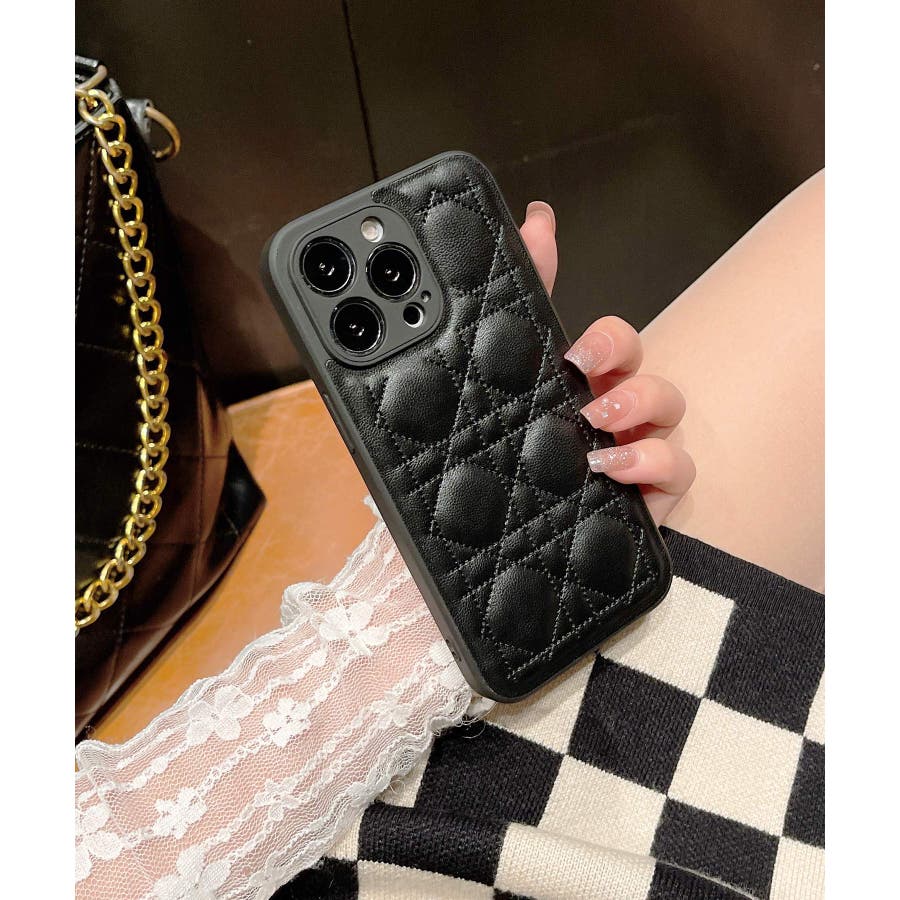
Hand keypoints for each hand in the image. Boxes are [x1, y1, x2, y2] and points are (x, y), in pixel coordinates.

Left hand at [520, 201, 694, 523]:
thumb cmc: (498, 467)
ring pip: (672, 412)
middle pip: (647, 370)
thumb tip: (535, 218)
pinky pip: (679, 470)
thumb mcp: (494, 386)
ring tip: (595, 432)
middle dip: (625, 369)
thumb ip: (516, 305)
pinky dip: (653, 463)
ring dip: (640, 410)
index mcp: (576, 390)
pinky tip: (613, 470)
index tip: (575, 353)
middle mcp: (611, 416)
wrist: (488, 551)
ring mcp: (635, 453)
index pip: (612, 343)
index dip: (608, 338)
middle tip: (584, 383)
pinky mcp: (649, 495)